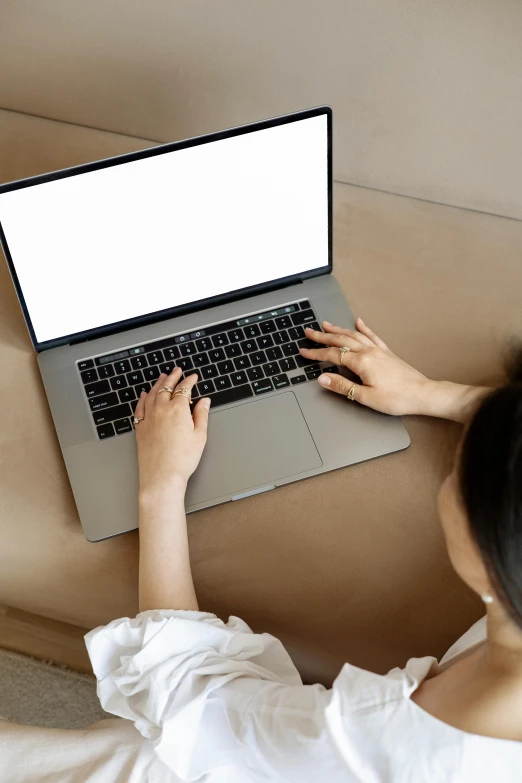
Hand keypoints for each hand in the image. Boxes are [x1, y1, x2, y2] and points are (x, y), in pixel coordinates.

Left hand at [134, 368, 210, 499]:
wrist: (162, 476)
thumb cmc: (182, 460)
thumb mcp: (200, 437)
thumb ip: (202, 415)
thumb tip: (204, 402)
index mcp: (178, 410)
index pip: (184, 389)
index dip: (189, 381)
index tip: (193, 377)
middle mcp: (161, 410)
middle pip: (166, 387)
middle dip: (173, 377)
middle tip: (177, 370)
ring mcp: (149, 418)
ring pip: (152, 394)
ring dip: (158, 383)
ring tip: (162, 377)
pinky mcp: (140, 428)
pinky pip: (140, 407)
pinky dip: (143, 398)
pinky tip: (144, 394)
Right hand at [299, 317, 429, 415]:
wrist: (422, 394)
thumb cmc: (397, 398)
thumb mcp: (365, 397)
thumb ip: (342, 386)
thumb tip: (323, 378)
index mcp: (362, 362)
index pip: (332, 355)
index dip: (316, 353)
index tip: (303, 351)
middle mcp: (369, 352)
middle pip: (341, 340)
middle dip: (322, 336)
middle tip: (309, 332)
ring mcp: (378, 350)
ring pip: (354, 335)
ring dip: (338, 329)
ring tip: (326, 325)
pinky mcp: (387, 352)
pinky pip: (372, 335)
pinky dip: (363, 328)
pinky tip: (359, 322)